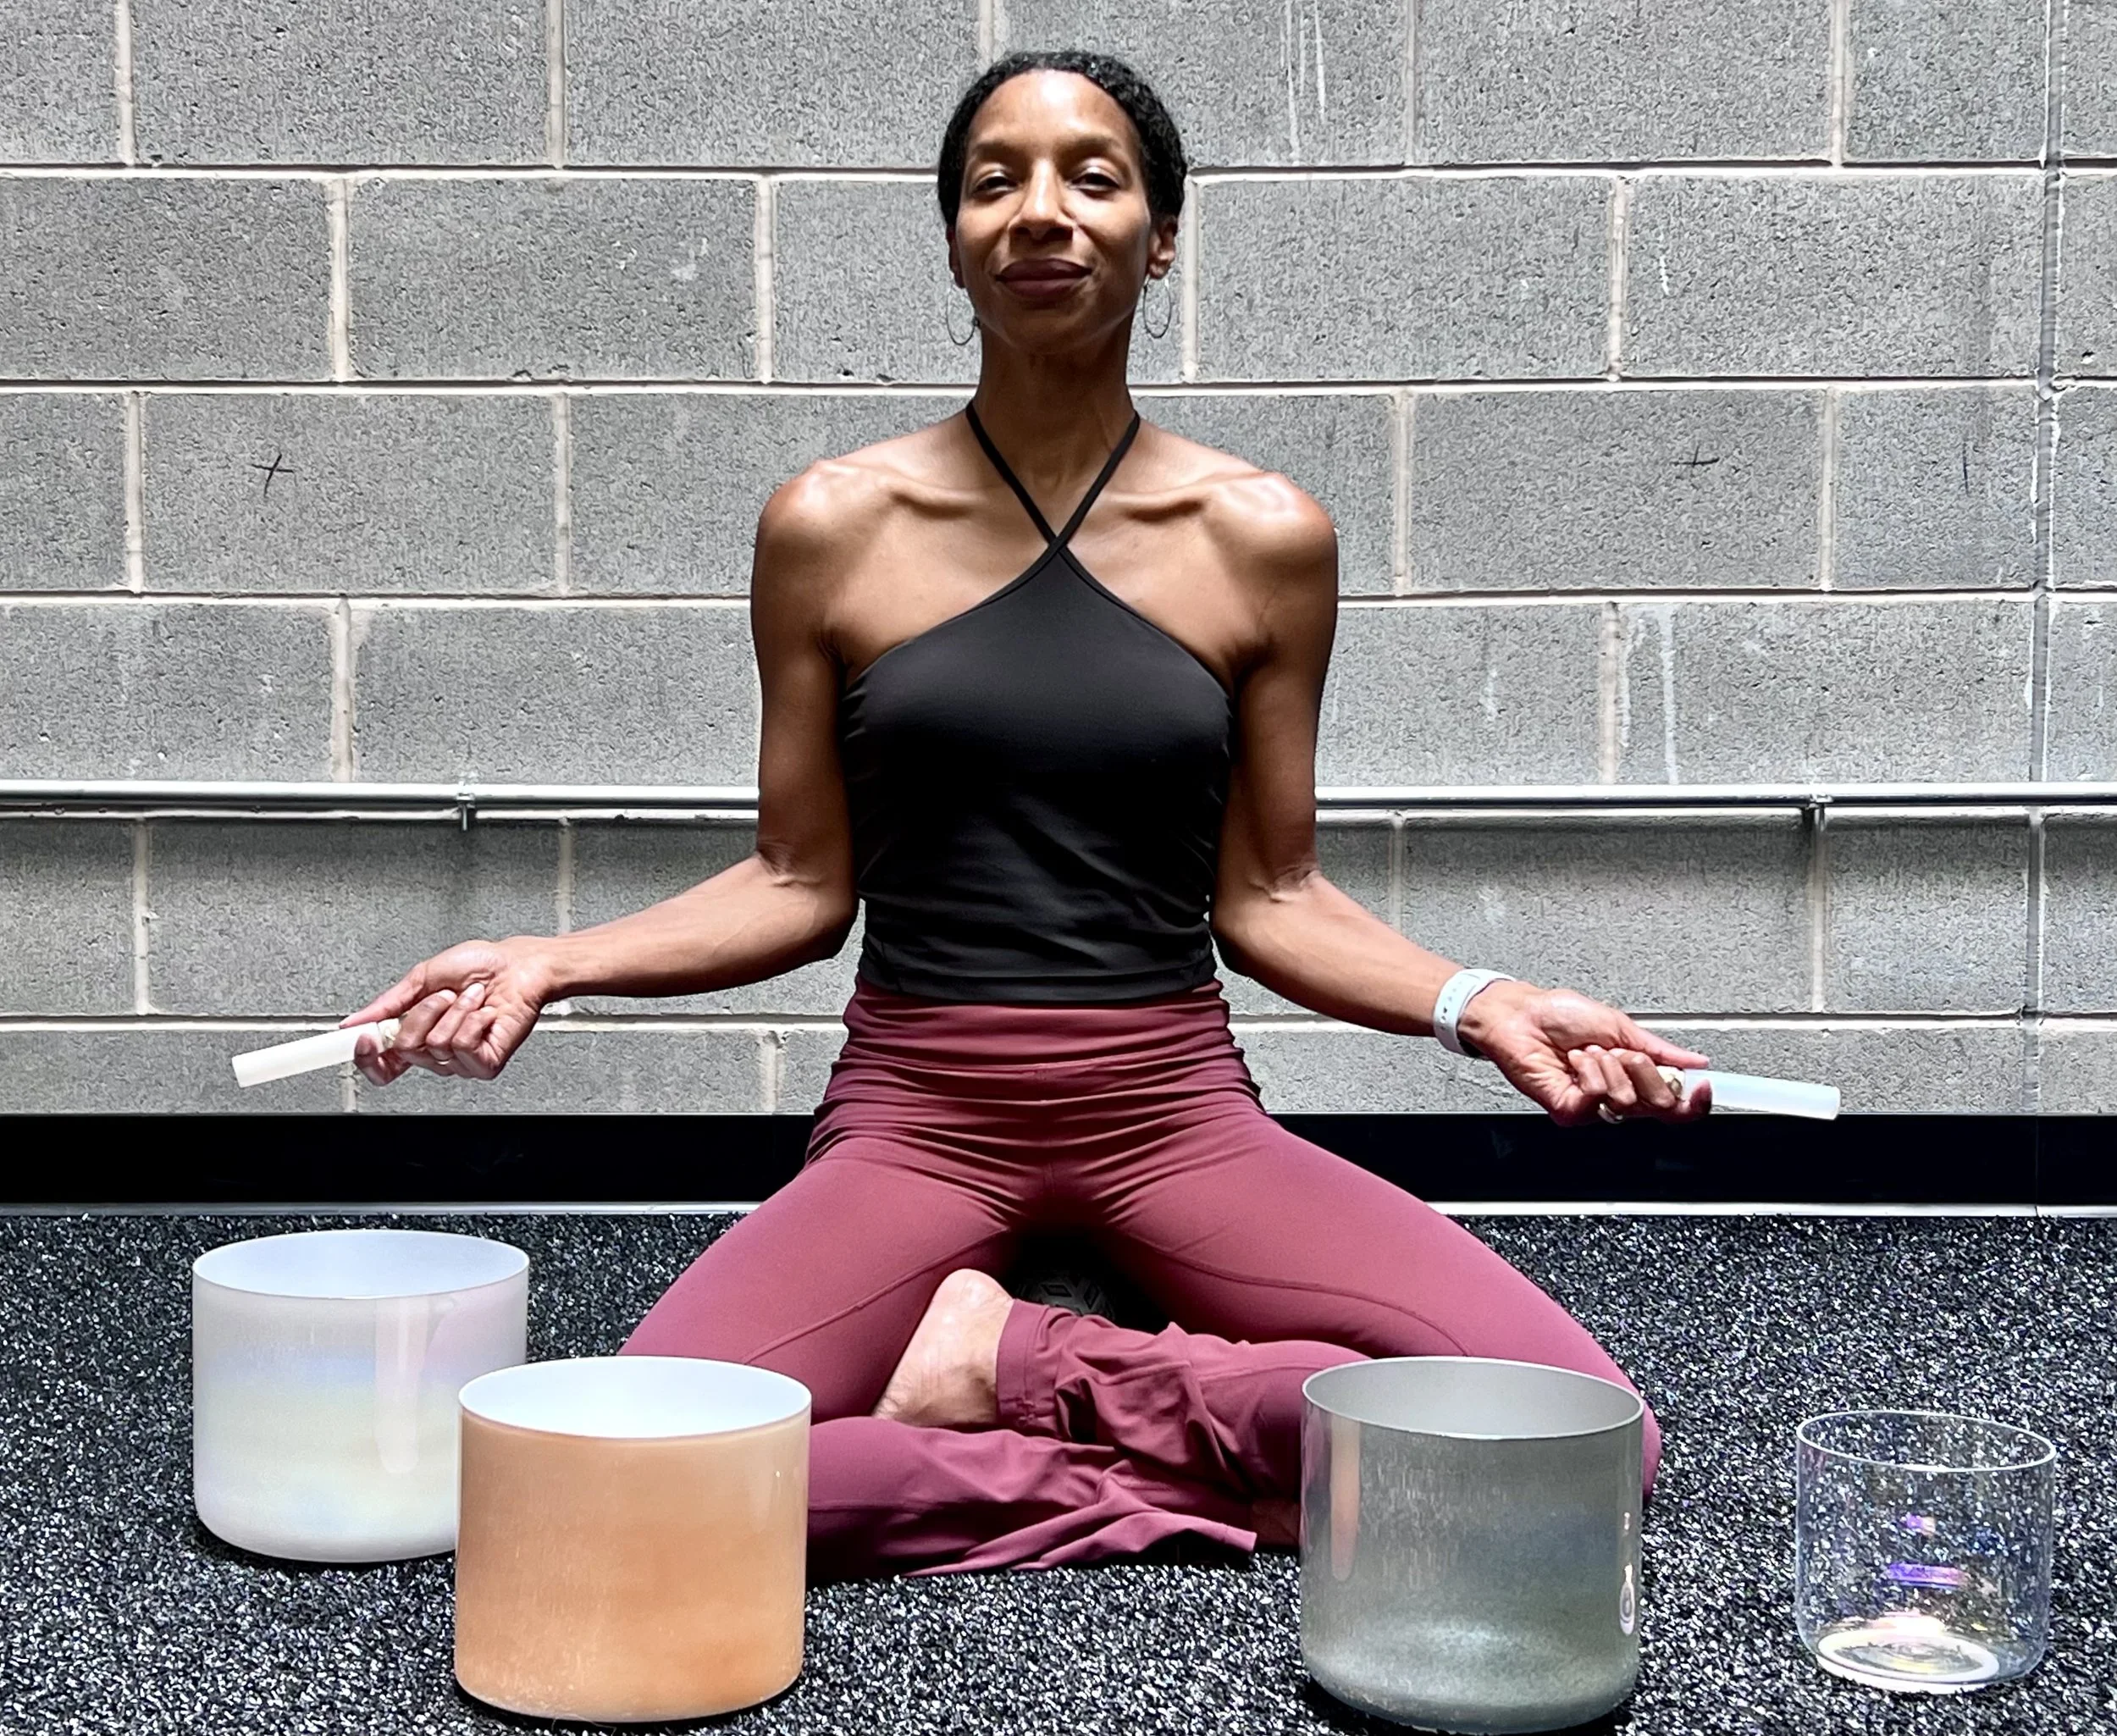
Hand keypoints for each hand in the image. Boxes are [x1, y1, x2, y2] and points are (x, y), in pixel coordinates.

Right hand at [340, 938, 556, 1086]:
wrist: (519, 964)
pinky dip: (473, 1020)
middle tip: (445, 996)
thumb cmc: (482, 966)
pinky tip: (485, 1013)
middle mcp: (437, 1052)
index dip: (367, 1057)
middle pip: (405, 1049)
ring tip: (472, 999)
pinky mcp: (485, 1064)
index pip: (383, 1065)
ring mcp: (461, 1061)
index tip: (362, 1037)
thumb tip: (355, 1021)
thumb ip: (388, 1004)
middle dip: (424, 1012)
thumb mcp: (423, 976)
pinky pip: (462, 1046)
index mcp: (418, 1033)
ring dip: (455, 1011)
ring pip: (435, 1045)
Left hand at [1455, 982, 1713, 1126]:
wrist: (1521, 1014)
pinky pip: (1596, 1099)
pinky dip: (1589, 1073)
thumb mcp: (1620, 1026)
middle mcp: (1615, 1096)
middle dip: (1644, 1069)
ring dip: (1609, 1066)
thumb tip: (1696, 1061)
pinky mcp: (1568, 1110)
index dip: (1694, 1102)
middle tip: (1621, 1051)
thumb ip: (1660, 1049)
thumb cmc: (1559, 1015)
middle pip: (1658, 1106)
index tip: (1705, 1085)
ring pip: (1626, 1101)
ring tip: (1587, 1051)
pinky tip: (1575, 1061)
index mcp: (1633, 1078)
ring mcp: (1592, 1107)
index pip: (1674, 1105)